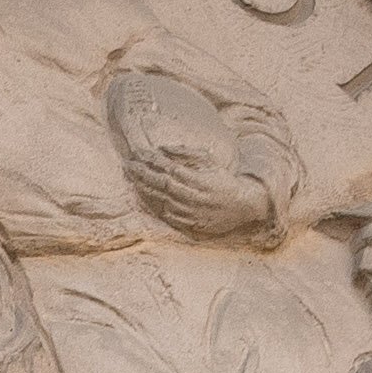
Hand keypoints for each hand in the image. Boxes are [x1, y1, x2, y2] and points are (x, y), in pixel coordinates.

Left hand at [123, 130, 272, 237]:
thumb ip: (186, 154)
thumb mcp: (209, 162)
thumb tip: (162, 148)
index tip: (138, 154)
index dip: (152, 161)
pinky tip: (146, 195)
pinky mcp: (191, 224)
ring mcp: (191, 212)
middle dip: (142, 174)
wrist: (243, 206)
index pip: (169, 168)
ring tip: (132, 179)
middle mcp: (193, 197)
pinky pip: (168, 214)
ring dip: (145, 189)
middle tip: (128, 165)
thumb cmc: (224, 181)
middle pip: (161, 184)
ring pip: (162, 200)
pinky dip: (157, 204)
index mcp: (199, 180)